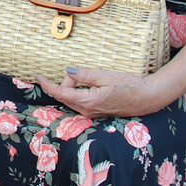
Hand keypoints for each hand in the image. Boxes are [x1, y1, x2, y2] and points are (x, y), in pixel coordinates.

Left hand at [36, 67, 171, 118]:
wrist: (147, 99)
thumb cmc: (129, 85)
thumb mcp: (106, 76)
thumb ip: (85, 75)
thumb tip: (68, 71)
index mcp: (88, 101)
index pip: (61, 94)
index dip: (48, 85)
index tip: (38, 76)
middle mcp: (87, 111)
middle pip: (65, 96)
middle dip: (66, 83)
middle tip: (80, 72)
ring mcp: (91, 114)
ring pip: (72, 99)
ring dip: (74, 88)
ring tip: (90, 79)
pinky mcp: (96, 113)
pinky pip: (80, 102)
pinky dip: (79, 93)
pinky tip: (89, 86)